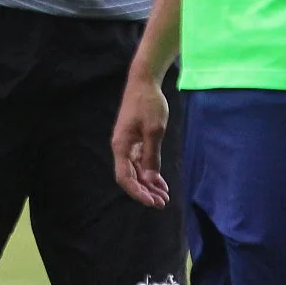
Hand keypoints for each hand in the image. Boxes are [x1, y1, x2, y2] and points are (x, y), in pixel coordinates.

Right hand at [111, 72, 170, 208]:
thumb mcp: (154, 130)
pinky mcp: (134, 140)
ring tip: (164, 195)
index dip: (138, 192)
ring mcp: (127, 144)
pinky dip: (150, 172)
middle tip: (163, 203)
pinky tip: (161, 181)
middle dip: (145, 191)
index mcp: (121, 146)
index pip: (125, 177)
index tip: (152, 202)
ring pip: (136, 171)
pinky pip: (140, 162)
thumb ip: (151, 156)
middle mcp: (121, 148)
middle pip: (130, 177)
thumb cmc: (148, 103)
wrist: (144, 82)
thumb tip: (150, 179)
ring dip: (149, 184)